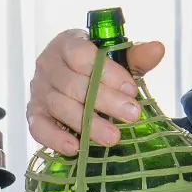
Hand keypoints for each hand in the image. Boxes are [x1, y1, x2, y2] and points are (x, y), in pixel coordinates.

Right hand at [28, 29, 166, 154]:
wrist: (75, 80)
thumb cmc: (97, 69)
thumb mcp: (117, 60)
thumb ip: (135, 57)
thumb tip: (157, 50)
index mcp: (67, 44)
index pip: (82, 55)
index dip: (108, 73)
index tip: (131, 90)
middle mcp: (47, 65)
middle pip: (73, 84)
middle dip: (105, 101)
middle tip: (132, 115)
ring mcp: (38, 91)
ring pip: (60, 107)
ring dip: (87, 124)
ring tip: (112, 138)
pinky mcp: (33, 114)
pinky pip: (39, 128)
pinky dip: (56, 139)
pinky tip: (76, 148)